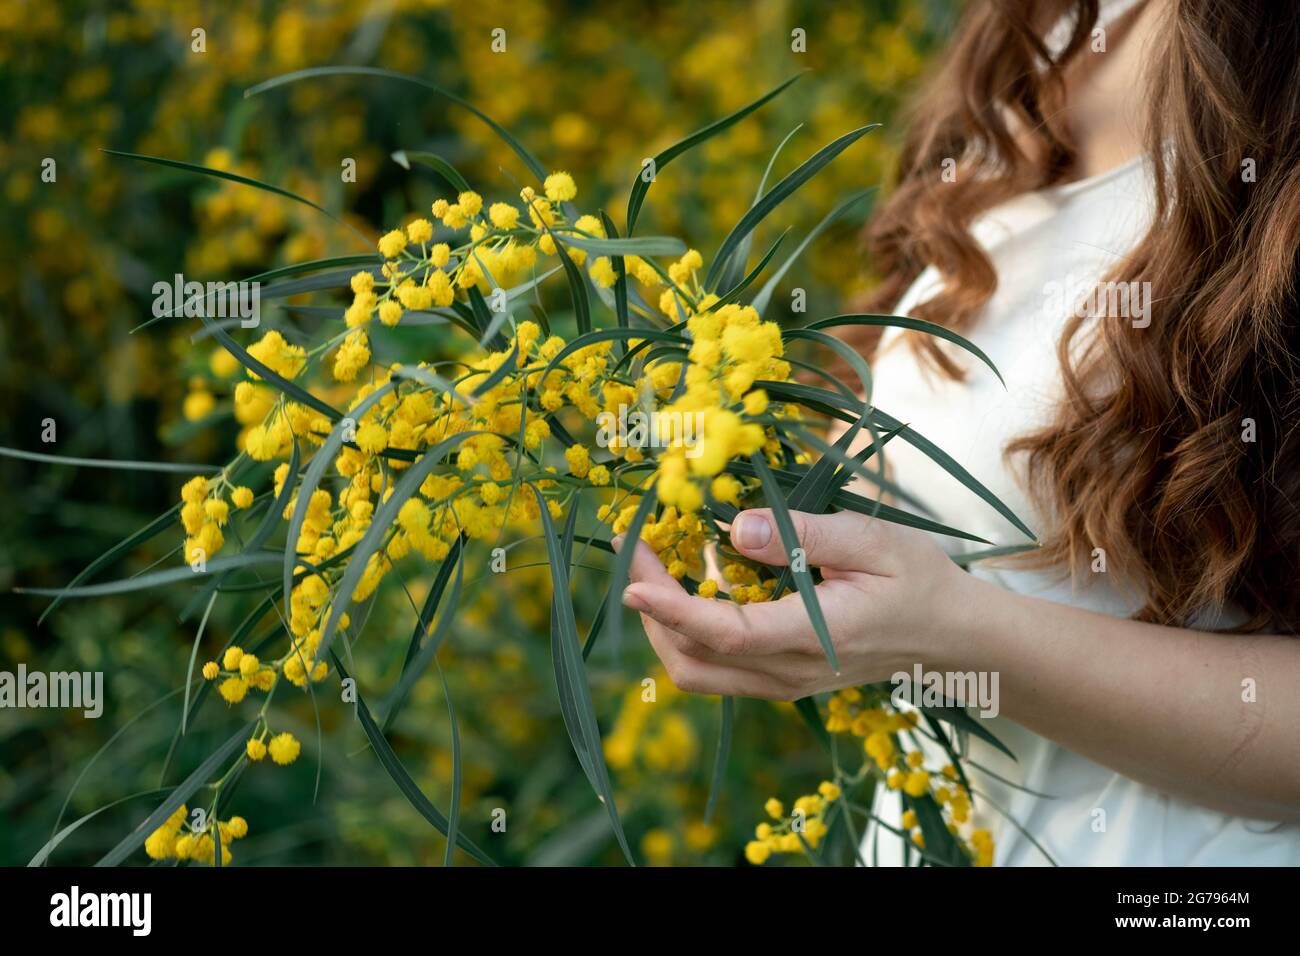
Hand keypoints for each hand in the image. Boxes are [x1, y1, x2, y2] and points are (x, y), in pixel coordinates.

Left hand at [615, 508, 976, 699]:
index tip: (630, 578)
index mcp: (815, 636)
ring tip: (654, 567)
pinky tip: (690, 586)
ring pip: (698, 672)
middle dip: (652, 607)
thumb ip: (805, 535)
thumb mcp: (873, 541)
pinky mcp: (781, 680)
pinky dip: (688, 632)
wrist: (954, 638)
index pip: (726, 631)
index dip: (671, 608)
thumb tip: (736, 527)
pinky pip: (717, 668)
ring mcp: (784, 683)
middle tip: (637, 547)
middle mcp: (791, 673)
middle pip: (694, 659)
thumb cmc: (920, 581)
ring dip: (664, 624)